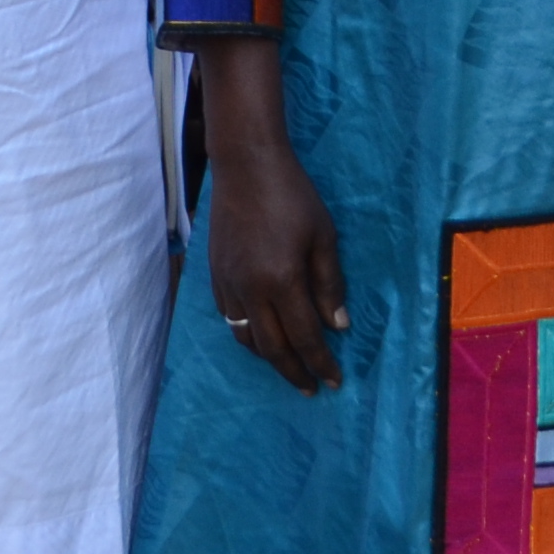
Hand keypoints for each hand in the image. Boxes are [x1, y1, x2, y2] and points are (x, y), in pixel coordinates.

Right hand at [195, 38, 348, 393]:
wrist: (246, 165)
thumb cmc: (293, 195)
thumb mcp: (324, 236)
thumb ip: (330, 284)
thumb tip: (338, 326)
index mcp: (281, 281)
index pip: (304, 337)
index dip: (320, 362)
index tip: (335, 381)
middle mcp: (250, 290)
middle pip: (272, 348)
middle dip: (294, 372)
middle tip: (312, 388)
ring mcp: (228, 284)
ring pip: (247, 338)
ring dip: (269, 359)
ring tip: (289, 368)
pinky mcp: (215, 275)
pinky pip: (231, 320)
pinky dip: (248, 336)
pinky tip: (261, 337)